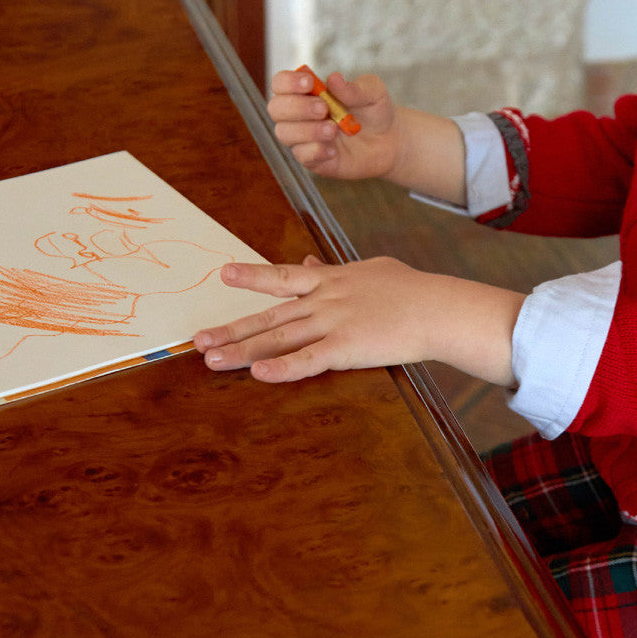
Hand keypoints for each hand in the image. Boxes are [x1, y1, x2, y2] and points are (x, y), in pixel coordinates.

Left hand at [193, 256, 521, 385]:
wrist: (438, 308)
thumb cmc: (412, 289)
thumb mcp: (373, 270)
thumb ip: (337, 269)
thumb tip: (314, 262)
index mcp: (333, 279)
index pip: (285, 277)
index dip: (253, 276)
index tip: (224, 273)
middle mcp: (325, 300)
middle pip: (270, 315)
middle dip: (232, 327)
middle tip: (198, 338)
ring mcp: (333, 323)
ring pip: (279, 338)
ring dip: (243, 350)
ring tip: (211, 358)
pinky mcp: (347, 348)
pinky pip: (308, 360)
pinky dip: (282, 368)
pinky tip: (258, 374)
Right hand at [268, 68, 400, 178]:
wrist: (389, 140)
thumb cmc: (374, 110)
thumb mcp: (373, 93)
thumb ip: (354, 88)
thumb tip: (334, 79)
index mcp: (307, 92)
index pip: (281, 83)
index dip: (288, 82)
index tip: (309, 82)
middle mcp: (299, 114)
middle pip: (276, 108)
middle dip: (297, 107)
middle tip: (323, 108)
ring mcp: (303, 138)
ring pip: (284, 133)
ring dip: (307, 130)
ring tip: (334, 129)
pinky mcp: (313, 159)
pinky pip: (302, 156)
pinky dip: (316, 151)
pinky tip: (334, 150)